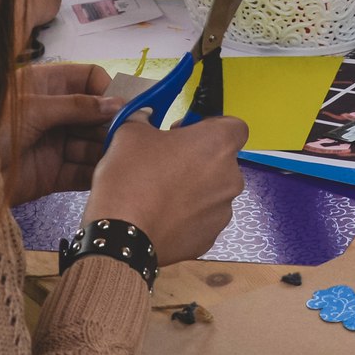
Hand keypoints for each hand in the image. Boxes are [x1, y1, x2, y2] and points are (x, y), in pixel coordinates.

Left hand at [0, 62, 123, 204]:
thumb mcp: (33, 109)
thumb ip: (77, 106)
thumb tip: (116, 104)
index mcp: (44, 85)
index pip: (88, 78)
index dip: (108, 90)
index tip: (127, 106)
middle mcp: (51, 112)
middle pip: (95, 113)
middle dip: (112, 124)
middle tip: (131, 136)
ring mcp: (52, 143)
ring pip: (91, 144)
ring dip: (107, 150)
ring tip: (123, 158)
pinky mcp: (51, 174)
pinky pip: (81, 171)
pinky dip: (96, 173)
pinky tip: (110, 174)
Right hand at [86, 111, 249, 267]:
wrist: (119, 237)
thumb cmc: (130, 183)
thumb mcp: (129, 134)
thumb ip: (144, 120)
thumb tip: (144, 117)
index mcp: (217, 145)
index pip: (234, 126)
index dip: (211, 125)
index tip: (189, 131)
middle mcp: (230, 178)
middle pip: (221, 161)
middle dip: (197, 159)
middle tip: (166, 162)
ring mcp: (222, 211)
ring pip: (212, 191)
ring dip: (193, 189)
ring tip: (159, 192)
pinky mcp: (209, 237)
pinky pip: (202, 218)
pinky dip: (187, 215)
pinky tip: (160, 214)